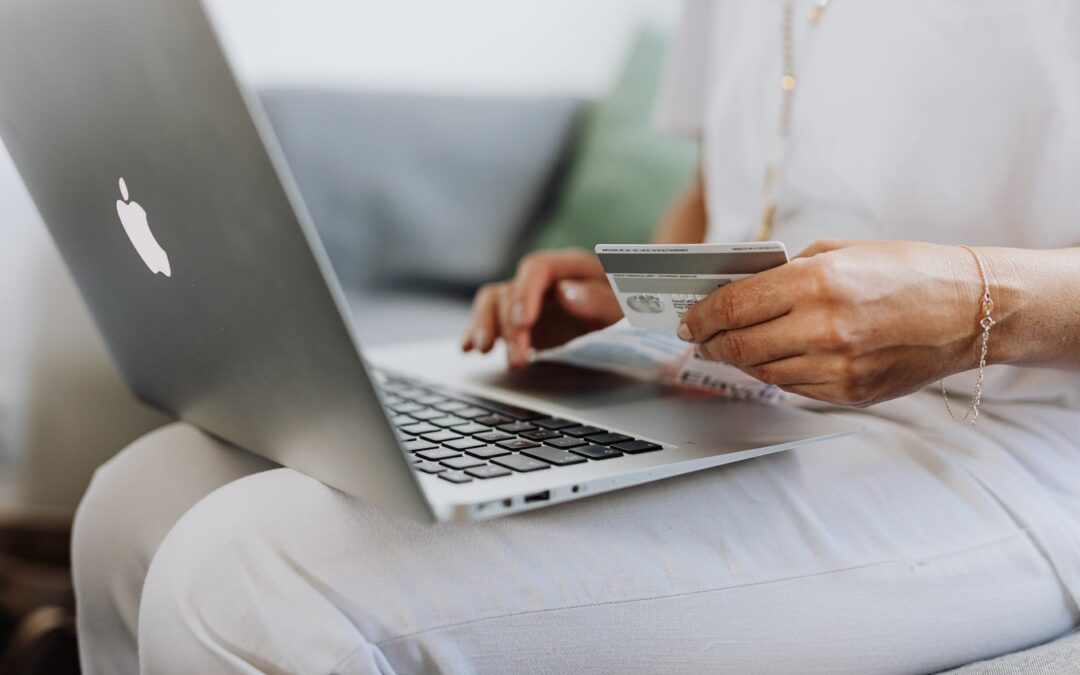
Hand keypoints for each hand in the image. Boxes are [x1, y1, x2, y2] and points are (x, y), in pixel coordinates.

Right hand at [462, 249, 622, 368]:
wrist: (629, 316)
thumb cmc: (629, 306)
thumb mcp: (625, 305)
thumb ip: (599, 299)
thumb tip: (566, 293)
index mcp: (570, 266)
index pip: (537, 268)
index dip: (526, 293)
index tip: (524, 321)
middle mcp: (543, 279)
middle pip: (512, 291)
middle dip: (510, 326)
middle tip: (519, 358)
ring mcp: (528, 299)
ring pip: (493, 302)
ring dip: (485, 326)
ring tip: (483, 351)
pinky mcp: (518, 320)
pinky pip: (490, 319)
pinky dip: (477, 332)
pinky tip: (468, 349)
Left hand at [678, 240, 984, 406]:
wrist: (970, 309)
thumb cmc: (907, 271)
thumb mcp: (840, 251)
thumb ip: (786, 271)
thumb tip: (736, 289)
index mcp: (818, 283)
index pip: (734, 306)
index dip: (701, 315)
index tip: (688, 319)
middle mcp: (824, 329)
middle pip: (738, 345)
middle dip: (709, 342)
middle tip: (698, 338)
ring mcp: (838, 367)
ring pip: (761, 371)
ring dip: (738, 360)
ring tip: (729, 347)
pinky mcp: (850, 394)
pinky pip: (792, 387)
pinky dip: (774, 373)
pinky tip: (771, 358)